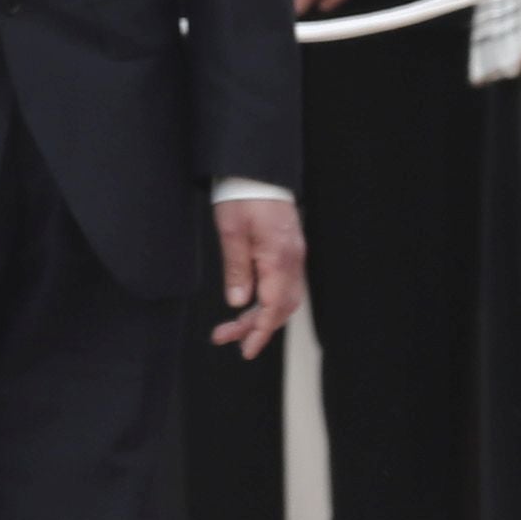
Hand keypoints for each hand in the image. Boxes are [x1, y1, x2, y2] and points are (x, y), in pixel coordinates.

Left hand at [211, 194, 304, 357]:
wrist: (257, 170)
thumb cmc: (243, 197)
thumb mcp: (231, 233)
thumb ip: (237, 269)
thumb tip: (237, 302)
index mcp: (279, 259)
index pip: (273, 307)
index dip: (260, 331)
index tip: (245, 349)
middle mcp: (293, 260)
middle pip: (281, 307)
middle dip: (256, 327)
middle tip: (226, 337)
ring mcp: (294, 255)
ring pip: (284, 298)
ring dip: (261, 315)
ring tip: (234, 326)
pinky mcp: (289, 250)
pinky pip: (284, 285)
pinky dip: (268, 301)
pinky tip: (251, 303)